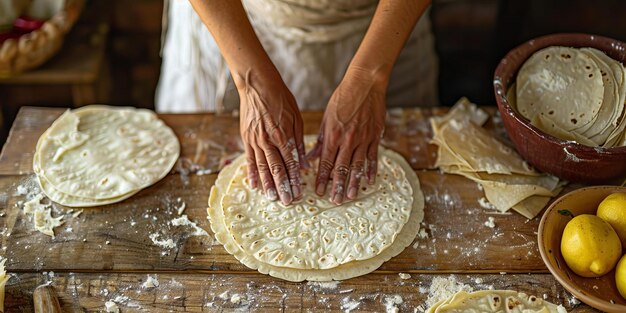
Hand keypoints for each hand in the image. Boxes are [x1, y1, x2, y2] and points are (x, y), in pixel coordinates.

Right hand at [239, 69, 305, 204]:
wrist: (257, 85)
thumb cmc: (280, 98)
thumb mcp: (296, 118)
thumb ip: (299, 142)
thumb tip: (303, 163)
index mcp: (283, 135)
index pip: (290, 162)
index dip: (294, 179)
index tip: (298, 192)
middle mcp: (268, 140)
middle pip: (276, 169)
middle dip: (282, 187)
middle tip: (286, 201)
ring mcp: (255, 140)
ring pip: (262, 167)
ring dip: (267, 184)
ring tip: (272, 198)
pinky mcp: (246, 138)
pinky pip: (249, 159)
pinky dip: (252, 173)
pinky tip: (255, 184)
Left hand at [308, 66, 386, 203]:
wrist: (365, 84)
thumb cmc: (343, 98)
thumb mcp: (327, 117)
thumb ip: (321, 139)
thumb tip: (312, 157)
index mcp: (333, 135)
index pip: (326, 162)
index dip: (322, 178)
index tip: (319, 191)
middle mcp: (348, 140)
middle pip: (341, 168)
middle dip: (336, 186)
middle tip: (334, 201)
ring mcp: (363, 139)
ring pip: (357, 166)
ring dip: (353, 183)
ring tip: (350, 196)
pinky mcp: (375, 136)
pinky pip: (373, 157)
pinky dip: (371, 170)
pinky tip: (369, 181)